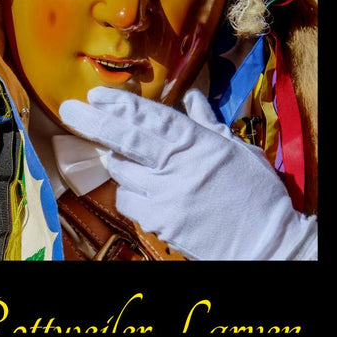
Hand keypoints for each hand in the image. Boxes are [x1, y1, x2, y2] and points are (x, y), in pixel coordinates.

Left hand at [59, 87, 316, 259]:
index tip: (97, 95)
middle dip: (93, 122)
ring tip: (129, 159)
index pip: (152, 117)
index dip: (121, 104)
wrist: (266, 242)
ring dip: (119, 161)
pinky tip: (142, 190)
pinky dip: (128, 192)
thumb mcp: (237, 150)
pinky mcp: (160, 221)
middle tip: (70, 109)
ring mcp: (166, 194)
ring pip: (122, 171)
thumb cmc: (256, 193)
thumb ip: (207, 123)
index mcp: (198, 142)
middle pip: (126, 139)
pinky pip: (127, 201)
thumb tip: (191, 98)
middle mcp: (178, 165)